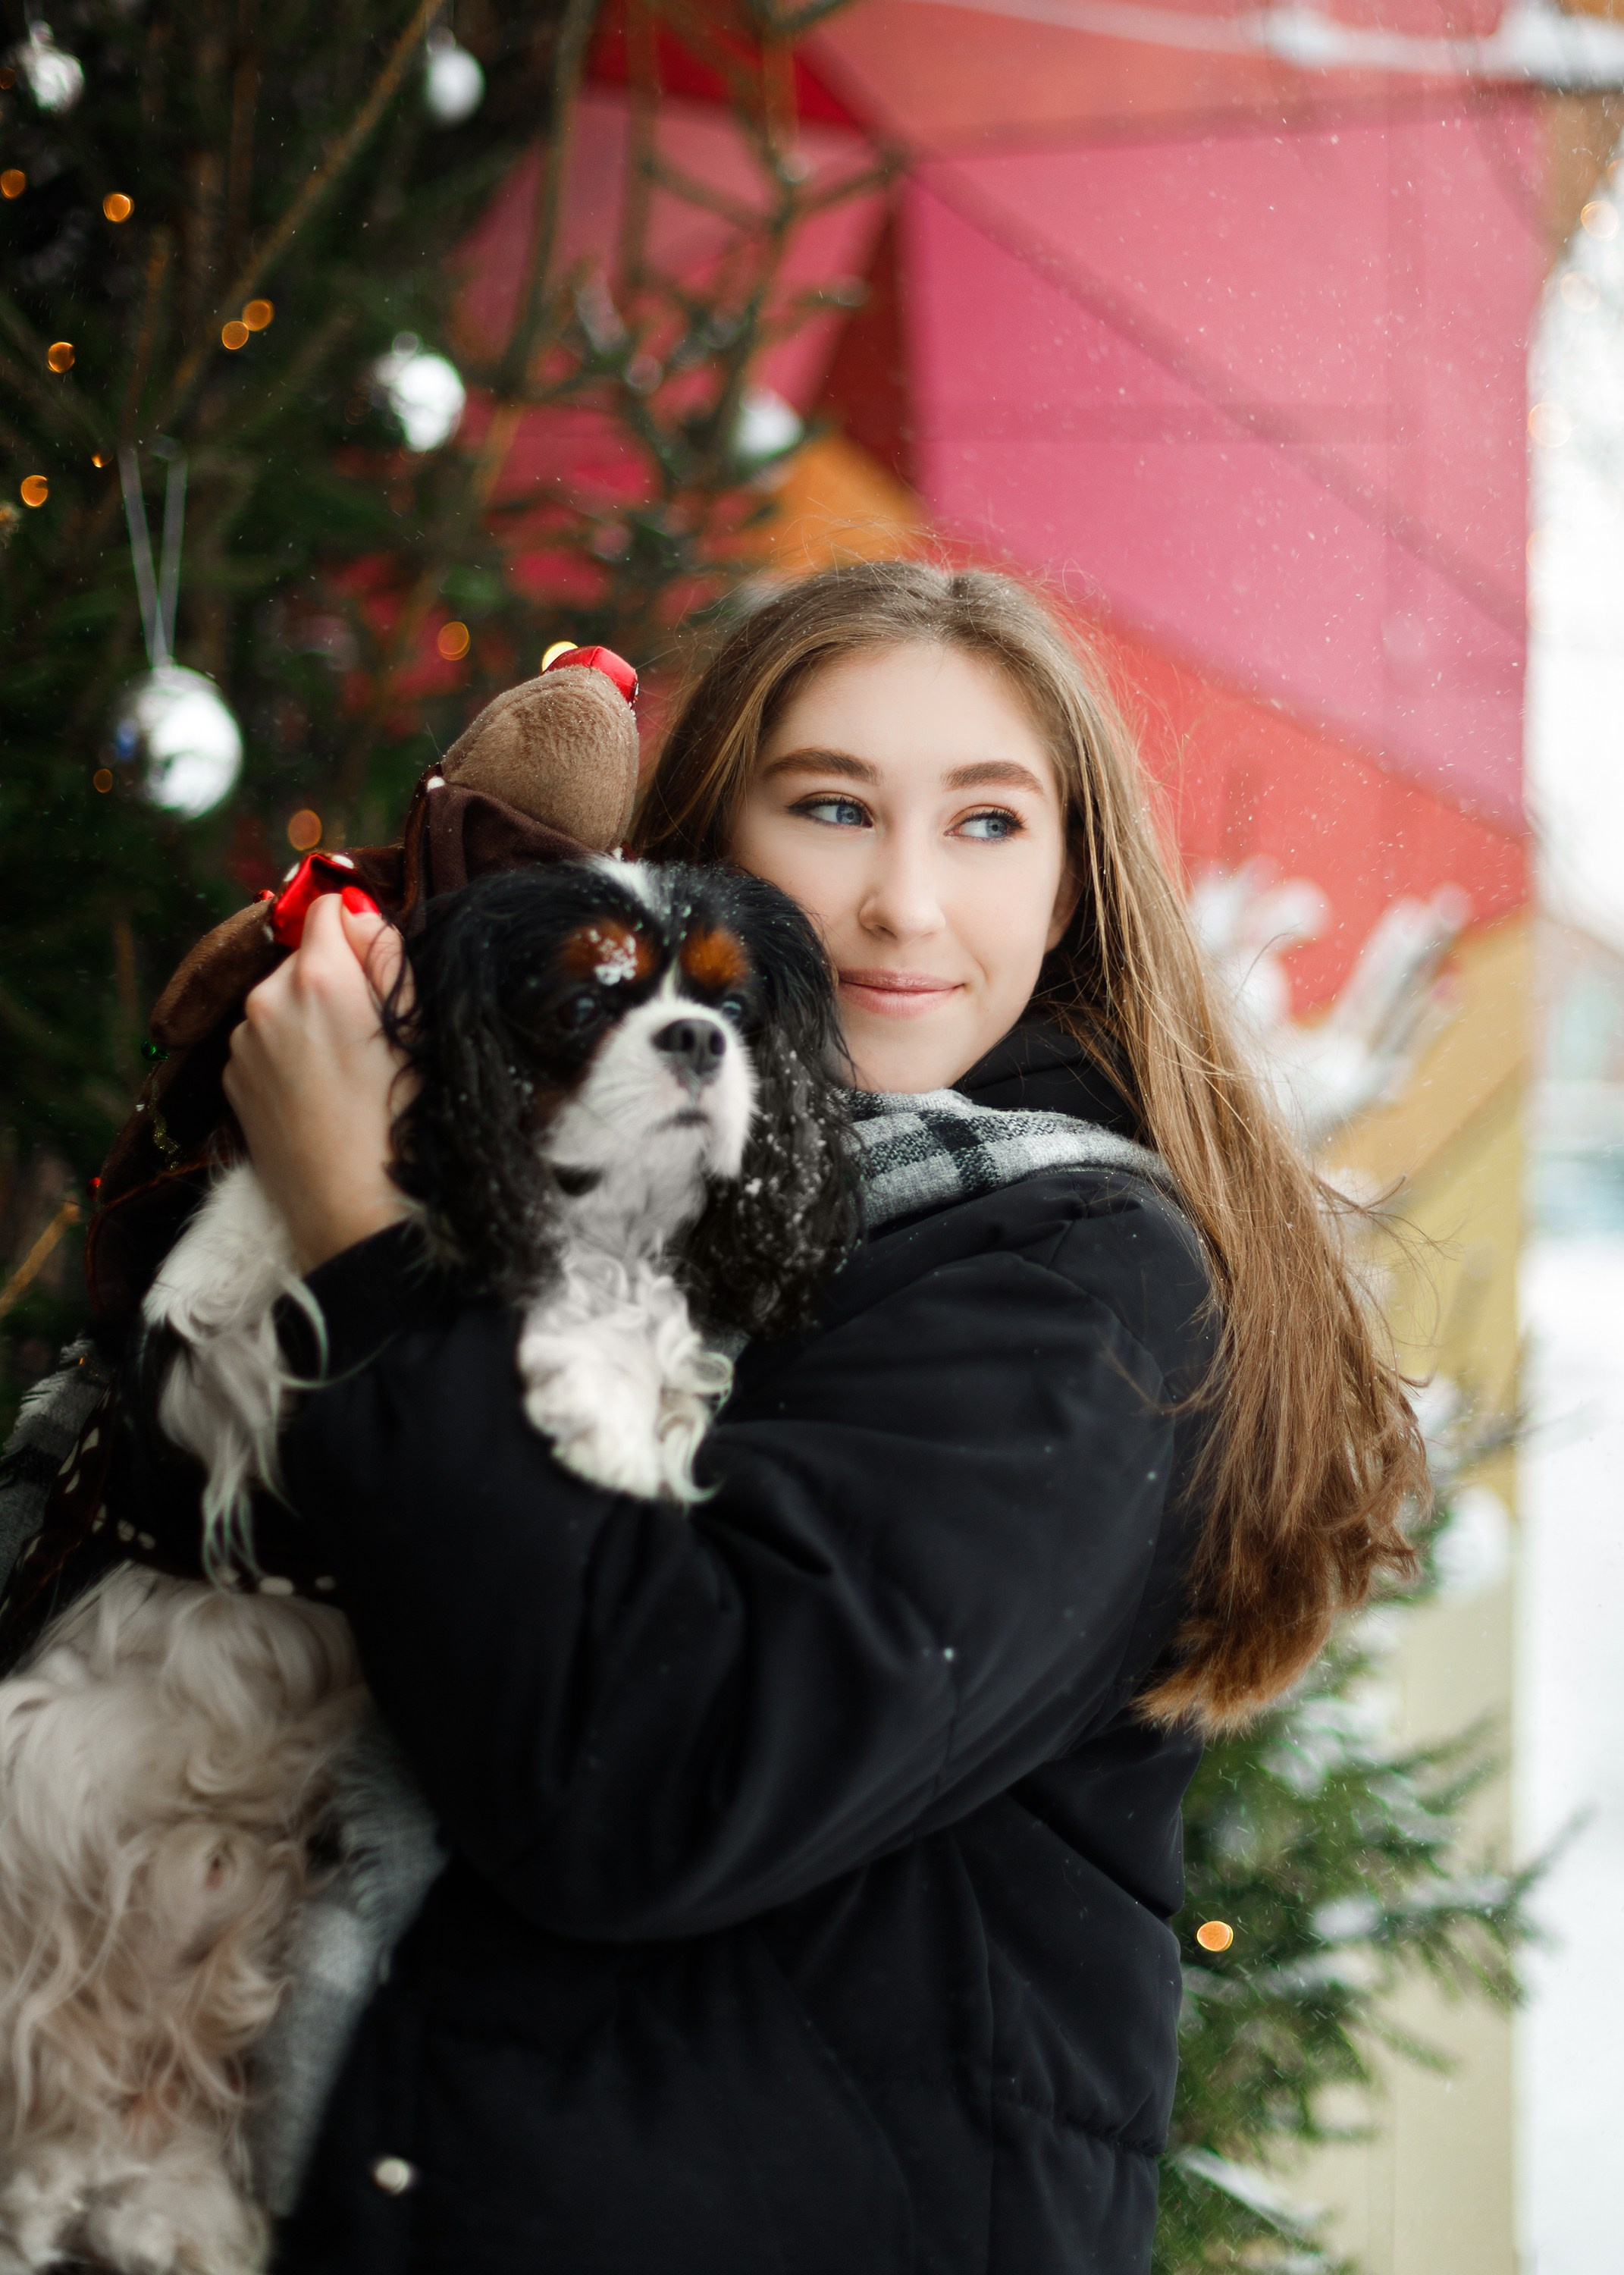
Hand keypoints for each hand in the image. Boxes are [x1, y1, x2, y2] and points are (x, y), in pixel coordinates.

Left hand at [223, 890, 415, 1274]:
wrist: (354, 1214)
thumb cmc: (402, 1125)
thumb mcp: (418, 1030)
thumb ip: (387, 955)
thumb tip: (356, 909)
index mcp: (318, 978)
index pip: (327, 909)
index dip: (360, 933)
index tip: (380, 974)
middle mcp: (267, 999)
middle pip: (303, 958)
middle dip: (334, 981)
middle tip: (372, 1038)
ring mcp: (243, 1043)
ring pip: (281, 1003)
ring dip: (308, 1020)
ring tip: (347, 1076)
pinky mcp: (232, 1081)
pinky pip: (263, 1044)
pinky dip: (288, 1056)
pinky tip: (320, 1097)